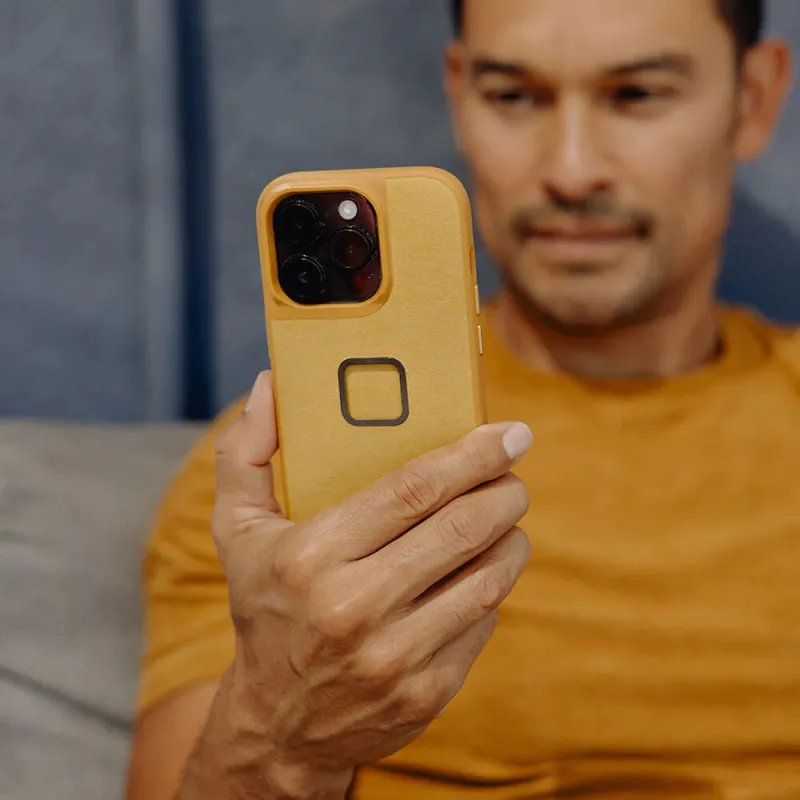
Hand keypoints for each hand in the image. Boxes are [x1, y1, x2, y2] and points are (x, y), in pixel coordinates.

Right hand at [208, 371, 531, 797]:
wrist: (278, 724)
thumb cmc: (265, 608)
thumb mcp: (237, 530)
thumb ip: (246, 453)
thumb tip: (269, 385)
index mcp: (311, 556)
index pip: (412, 490)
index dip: (471, 454)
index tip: (508, 432)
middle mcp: (354, 607)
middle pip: (461, 529)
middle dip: (504, 490)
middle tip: (514, 472)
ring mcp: (395, 656)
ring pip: (487, 577)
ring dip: (511, 536)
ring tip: (507, 515)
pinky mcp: (427, 692)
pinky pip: (484, 622)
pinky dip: (493, 585)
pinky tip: (483, 568)